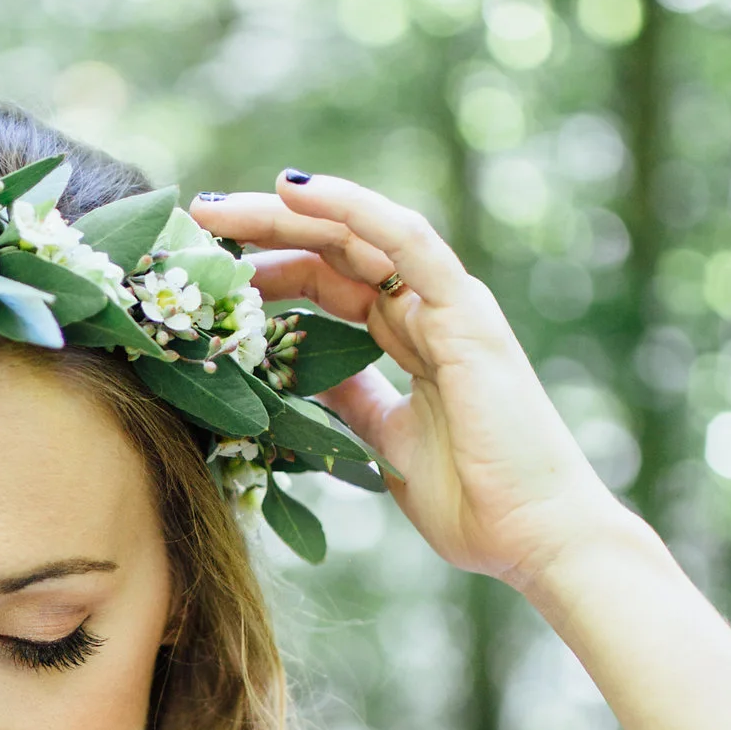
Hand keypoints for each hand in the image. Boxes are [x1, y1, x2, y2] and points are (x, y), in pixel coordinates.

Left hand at [189, 172, 626, 591]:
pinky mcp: (466, 314)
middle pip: (333, 251)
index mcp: (413, 341)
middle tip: (194, 221)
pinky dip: (351, 209)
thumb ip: (350, 403)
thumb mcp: (383, 446)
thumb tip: (296, 379)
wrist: (537, 537)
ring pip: (359, 235)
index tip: (207, 272)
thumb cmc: (475, 503)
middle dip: (262, 233)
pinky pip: (405, 241)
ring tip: (219, 206)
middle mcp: (429, 312)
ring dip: (287, 214)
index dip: (268, 272)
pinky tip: (293, 192)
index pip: (329, 285)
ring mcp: (449, 307)